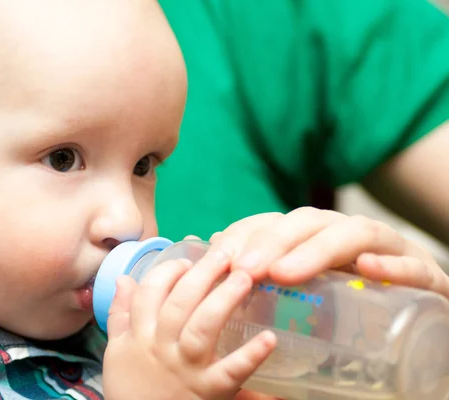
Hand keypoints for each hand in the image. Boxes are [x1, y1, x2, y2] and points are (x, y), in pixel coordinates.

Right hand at [103, 249, 275, 399]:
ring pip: (202, 327)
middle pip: (180, 304)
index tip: (186, 261)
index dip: (168, 272)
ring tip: (244, 278)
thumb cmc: (132, 386)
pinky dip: (250, 356)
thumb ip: (119, 313)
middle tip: (224, 254)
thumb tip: (124, 278)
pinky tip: (268, 338)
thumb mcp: (116, 349)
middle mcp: (162, 347)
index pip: (151, 293)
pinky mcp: (209, 390)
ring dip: (223, 300)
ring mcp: (186, 368)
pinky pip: (231, 372)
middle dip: (201, 275)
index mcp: (140, 334)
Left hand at [207, 207, 448, 296]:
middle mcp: (351, 238)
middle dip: (273, 241)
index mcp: (319, 239)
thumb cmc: (353, 313)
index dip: (247, 233)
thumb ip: (267, 275)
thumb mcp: (305, 297)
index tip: (220, 255)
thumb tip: (217, 251)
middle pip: (310, 223)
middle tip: (244, 270)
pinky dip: (392, 266)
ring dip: (317, 250)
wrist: (421, 332)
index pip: (278, 222)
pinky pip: (413, 268)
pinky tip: (368, 269)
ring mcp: (391, 254)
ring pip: (356, 234)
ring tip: (284, 273)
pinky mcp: (427, 281)